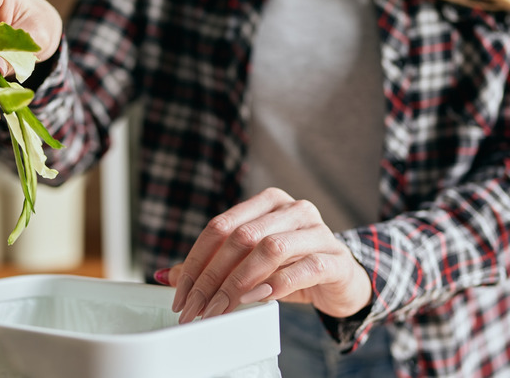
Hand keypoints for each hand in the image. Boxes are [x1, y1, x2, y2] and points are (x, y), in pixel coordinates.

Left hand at [164, 188, 371, 322]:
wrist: (342, 279)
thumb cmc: (291, 267)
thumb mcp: (250, 263)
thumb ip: (212, 265)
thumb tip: (167, 276)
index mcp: (267, 202)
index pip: (220, 225)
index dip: (196, 260)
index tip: (181, 293)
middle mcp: (292, 209)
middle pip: (241, 237)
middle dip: (213, 277)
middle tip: (197, 308)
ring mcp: (317, 231)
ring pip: (270, 249)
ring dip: (240, 282)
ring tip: (223, 308)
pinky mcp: (335, 258)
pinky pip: (303, 269)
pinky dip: (276, 285)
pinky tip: (259, 299)